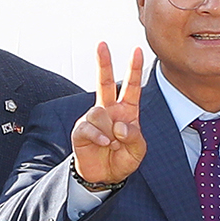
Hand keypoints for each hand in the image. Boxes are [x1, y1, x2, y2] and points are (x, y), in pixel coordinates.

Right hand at [72, 43, 148, 186]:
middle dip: (103, 62)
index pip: (131, 86)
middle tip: (102, 43)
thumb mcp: (138, 150)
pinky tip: (105, 145)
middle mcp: (109, 109)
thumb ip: (134, 136)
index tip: (137, 50)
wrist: (105, 176)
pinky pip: (90, 127)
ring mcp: (94, 118)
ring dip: (109, 131)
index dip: (134, 69)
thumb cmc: (123, 159)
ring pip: (99, 112)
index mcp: (127, 110)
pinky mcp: (81, 130)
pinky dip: (100, 137)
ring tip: (113, 144)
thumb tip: (119, 125)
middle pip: (104, 82)